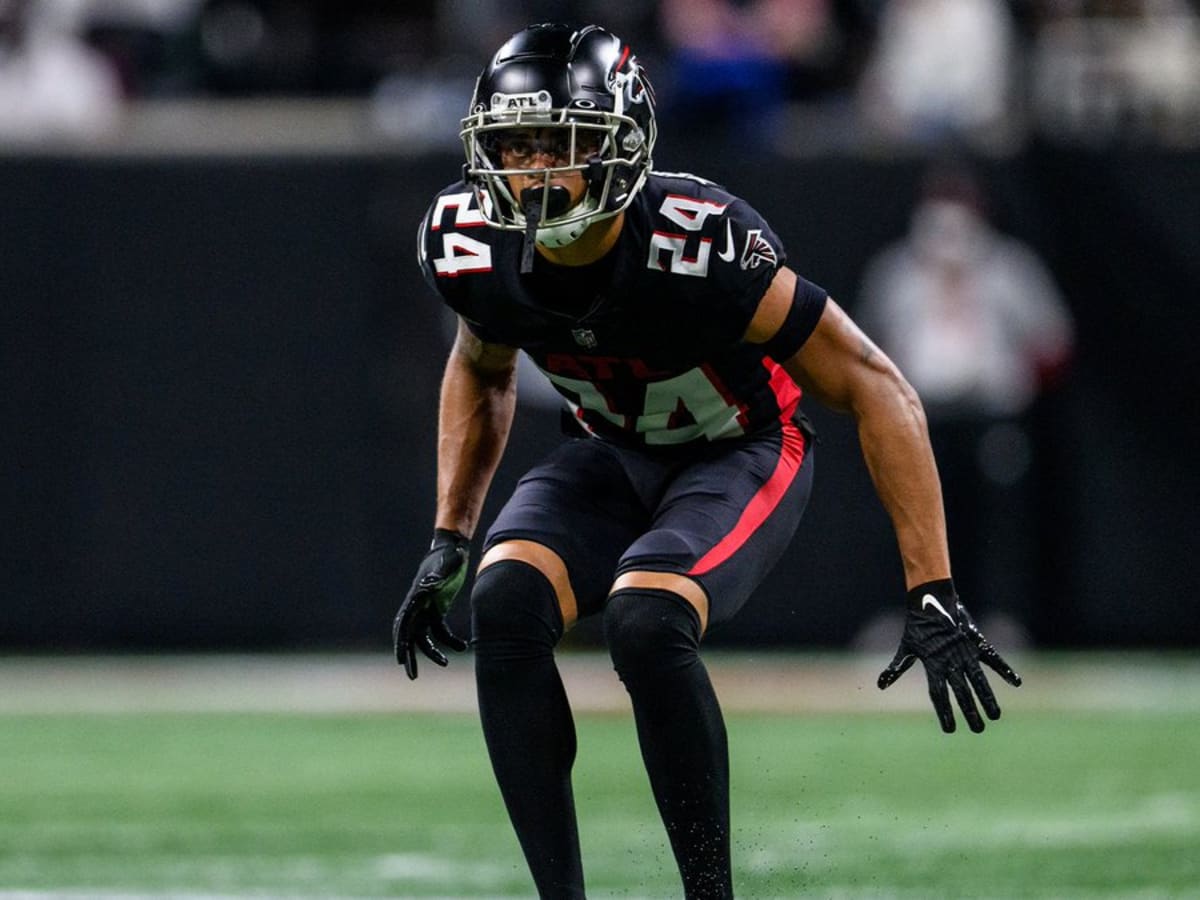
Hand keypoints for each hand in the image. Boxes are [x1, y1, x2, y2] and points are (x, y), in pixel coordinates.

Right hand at [393, 529, 469, 678]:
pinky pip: (439, 630)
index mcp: (416, 597)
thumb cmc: (449, 554)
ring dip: (432, 652)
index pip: (404, 624)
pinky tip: (463, 647)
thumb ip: (439, 576)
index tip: (401, 659)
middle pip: (410, 635)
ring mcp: (426, 608)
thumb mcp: (446, 564)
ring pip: (424, 636)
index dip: (401, 643)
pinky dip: (449, 640)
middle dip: (410, 656)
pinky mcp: (437, 609)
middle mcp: (418, 605)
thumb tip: (429, 587)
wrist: (453, 547)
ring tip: (444, 664)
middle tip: (411, 676)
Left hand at [877, 579, 1021, 732]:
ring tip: (995, 716)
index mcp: (933, 664)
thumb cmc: (917, 627)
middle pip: (962, 691)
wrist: (931, 599)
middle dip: (970, 711)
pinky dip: (1005, 669)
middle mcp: (950, 660)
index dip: (944, 712)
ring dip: (987, 698)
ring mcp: (965, 652)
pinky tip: (1016, 682)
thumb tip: (880, 686)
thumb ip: (896, 668)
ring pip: (979, 680)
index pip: (938, 694)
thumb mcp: (906, 648)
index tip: (950, 730)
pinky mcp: (976, 642)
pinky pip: (993, 658)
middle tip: (978, 729)